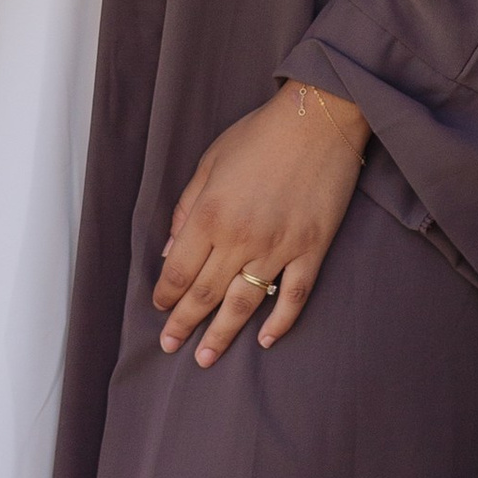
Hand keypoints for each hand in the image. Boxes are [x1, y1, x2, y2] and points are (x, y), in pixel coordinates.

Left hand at [154, 80, 370, 366]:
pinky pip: (294, 296)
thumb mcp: (210, 162)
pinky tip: (266, 340)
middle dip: (184, 324)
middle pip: (205, 294)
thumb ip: (186, 208)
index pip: (179, 270)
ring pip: (244, 303)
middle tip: (170, 347)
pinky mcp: (311, 249)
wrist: (318, 119)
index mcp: (210, 215)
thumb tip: (169, 251)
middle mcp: (240, 238)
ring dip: (223, 335)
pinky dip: (280, 322)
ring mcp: (279, 247)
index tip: (160, 310)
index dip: (166, 295)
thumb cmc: (259, 135)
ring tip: (206, 358)